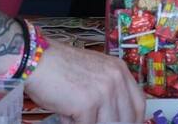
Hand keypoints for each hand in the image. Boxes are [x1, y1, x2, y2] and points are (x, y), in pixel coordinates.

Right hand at [24, 40, 144, 122]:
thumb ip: (107, 94)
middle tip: (94, 122)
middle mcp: (116, 78)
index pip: (139, 104)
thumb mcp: (93, 76)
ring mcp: (104, 91)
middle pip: (127, 118)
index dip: (134, 121)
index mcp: (120, 70)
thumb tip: (112, 119)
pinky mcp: (88, 103)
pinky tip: (67, 117)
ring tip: (77, 117)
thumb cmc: (61, 70)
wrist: (39, 61)